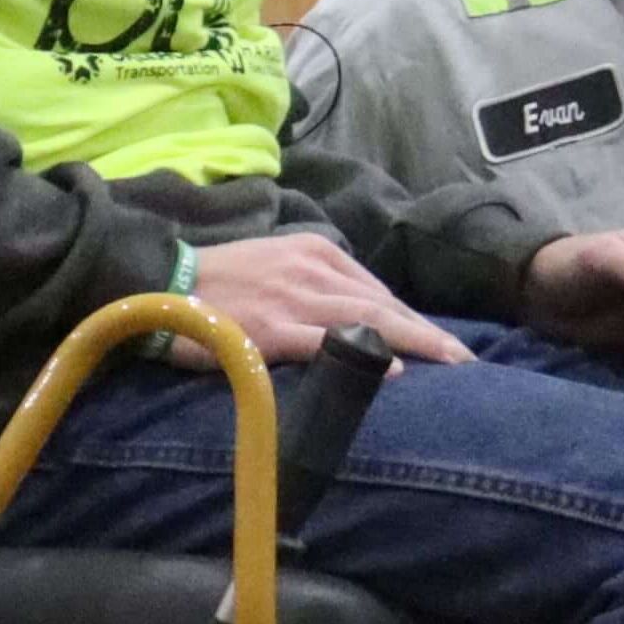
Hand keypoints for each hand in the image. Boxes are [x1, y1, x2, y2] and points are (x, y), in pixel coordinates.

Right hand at [184, 229, 469, 367]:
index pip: (377, 289)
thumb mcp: (276, 265)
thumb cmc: (218, 281)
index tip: (444, 343)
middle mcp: (310, 269)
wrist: (156, 281)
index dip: (414, 319)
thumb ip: (317, 285)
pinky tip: (393, 372)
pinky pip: (323, 343)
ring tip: (451, 364)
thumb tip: (360, 318)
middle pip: (383, 304)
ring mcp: (290, 299)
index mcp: (314, 251)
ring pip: (366, 319)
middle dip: (429, 333)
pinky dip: (361, 354)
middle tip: (467, 358)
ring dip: (415, 342)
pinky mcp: (268, 329)